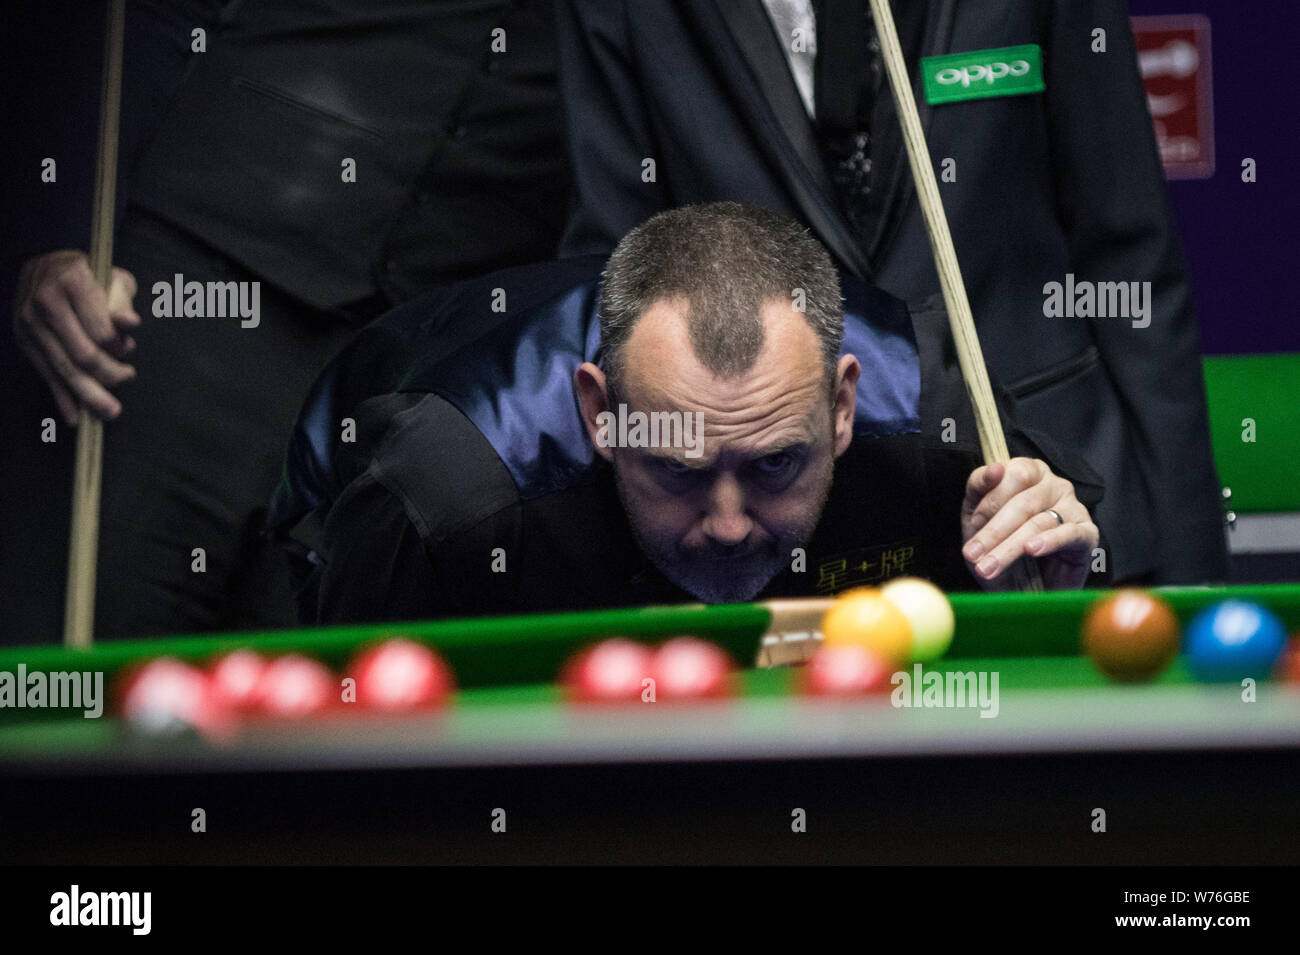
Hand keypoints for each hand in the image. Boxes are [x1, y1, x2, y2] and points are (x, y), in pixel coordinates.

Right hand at [12, 250, 140, 423]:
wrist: (43, 263)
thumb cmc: (88, 273)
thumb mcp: (112, 278)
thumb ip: (122, 302)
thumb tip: (130, 323)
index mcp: (72, 282)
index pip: (100, 330)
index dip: (119, 347)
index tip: (128, 349)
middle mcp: (45, 303)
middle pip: (81, 354)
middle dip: (108, 376)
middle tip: (127, 379)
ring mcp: (29, 323)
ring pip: (64, 368)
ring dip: (89, 395)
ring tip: (110, 412)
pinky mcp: (23, 340)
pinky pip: (45, 374)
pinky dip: (62, 397)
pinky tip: (76, 417)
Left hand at [960, 457, 1098, 590]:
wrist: (1023, 586)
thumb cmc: (999, 544)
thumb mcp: (977, 515)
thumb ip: (979, 487)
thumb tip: (994, 468)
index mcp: (1029, 472)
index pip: (1015, 473)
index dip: (992, 499)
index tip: (974, 523)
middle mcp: (1054, 485)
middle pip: (1024, 502)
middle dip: (994, 531)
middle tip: (973, 555)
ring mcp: (1074, 508)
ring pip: (1039, 523)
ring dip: (1009, 548)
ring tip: (989, 567)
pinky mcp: (1087, 534)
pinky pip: (1069, 534)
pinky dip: (1049, 542)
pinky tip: (1031, 550)